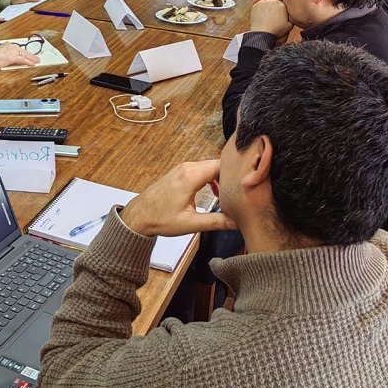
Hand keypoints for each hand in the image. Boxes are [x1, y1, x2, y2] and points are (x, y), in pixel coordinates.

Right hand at [0, 44, 39, 67]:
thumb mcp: (1, 54)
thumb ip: (8, 55)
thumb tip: (13, 59)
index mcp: (8, 44)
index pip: (19, 49)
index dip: (25, 53)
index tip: (29, 55)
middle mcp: (11, 46)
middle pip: (23, 51)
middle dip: (30, 55)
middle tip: (36, 58)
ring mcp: (12, 51)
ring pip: (24, 55)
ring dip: (31, 58)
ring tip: (37, 61)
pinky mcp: (13, 57)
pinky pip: (23, 60)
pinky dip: (28, 62)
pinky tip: (32, 64)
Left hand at [121, 160, 235, 236]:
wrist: (139, 216)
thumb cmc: (160, 219)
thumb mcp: (190, 224)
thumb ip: (215, 221)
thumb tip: (235, 223)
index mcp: (190, 176)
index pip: (221, 166)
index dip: (236, 173)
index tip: (247, 183)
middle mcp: (187, 167)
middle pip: (217, 164)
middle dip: (231, 176)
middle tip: (244, 189)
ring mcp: (183, 168)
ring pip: (210, 166)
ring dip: (221, 177)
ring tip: (231, 193)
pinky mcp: (180, 172)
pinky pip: (202, 169)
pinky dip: (211, 177)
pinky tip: (215, 192)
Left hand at [250, 0, 292, 37]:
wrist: (263, 34)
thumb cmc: (275, 31)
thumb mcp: (290, 25)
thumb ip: (292, 17)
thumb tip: (293, 13)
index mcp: (282, 5)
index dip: (281, 1)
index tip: (279, 5)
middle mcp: (273, 1)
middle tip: (273, 5)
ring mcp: (264, 2)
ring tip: (267, 3)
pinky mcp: (256, 5)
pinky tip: (260, 1)